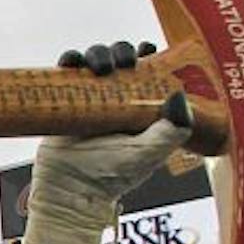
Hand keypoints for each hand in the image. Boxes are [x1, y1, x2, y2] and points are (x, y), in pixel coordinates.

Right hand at [20, 40, 192, 243]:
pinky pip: (65, 73)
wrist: (72, 192)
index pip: (147, 72)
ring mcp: (88, 99)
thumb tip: (179, 97)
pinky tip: (72, 62)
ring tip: (100, 67)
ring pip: (93, 61)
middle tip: (124, 63)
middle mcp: (114, 100)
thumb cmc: (113, 178)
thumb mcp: (150, 153)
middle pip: (119, 60)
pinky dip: (68, 61)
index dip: (149, 56)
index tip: (148, 51)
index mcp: (139, 107)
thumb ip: (173, 129)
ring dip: (97, 53)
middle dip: (122, 53)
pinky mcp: (64, 102)